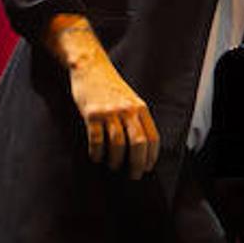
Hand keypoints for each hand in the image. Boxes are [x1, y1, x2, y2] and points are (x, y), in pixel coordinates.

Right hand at [67, 57, 160, 179]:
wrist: (91, 67)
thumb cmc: (111, 87)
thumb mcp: (130, 99)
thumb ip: (136, 118)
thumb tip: (141, 148)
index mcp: (140, 108)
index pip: (152, 137)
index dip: (152, 156)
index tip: (148, 168)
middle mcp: (127, 110)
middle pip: (138, 144)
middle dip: (137, 164)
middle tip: (134, 175)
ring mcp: (109, 112)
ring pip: (117, 145)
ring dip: (116, 161)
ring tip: (114, 166)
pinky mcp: (91, 114)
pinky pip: (96, 140)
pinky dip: (97, 153)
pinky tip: (96, 158)